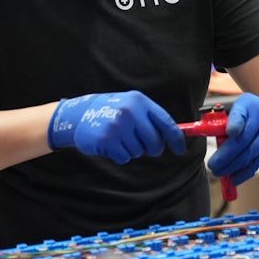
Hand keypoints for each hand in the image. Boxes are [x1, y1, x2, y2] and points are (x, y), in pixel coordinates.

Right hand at [47, 91, 184, 163]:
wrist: (79, 114)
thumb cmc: (111, 111)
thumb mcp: (132, 105)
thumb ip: (152, 118)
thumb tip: (176, 135)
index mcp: (139, 101)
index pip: (165, 122)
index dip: (175, 138)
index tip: (180, 149)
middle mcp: (130, 112)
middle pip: (154, 141)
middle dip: (152, 148)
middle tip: (144, 145)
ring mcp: (118, 126)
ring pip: (139, 151)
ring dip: (132, 149)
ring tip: (120, 138)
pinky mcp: (107, 140)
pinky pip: (125, 157)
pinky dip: (120, 155)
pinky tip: (111, 144)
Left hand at [207, 94, 258, 185]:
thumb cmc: (251, 113)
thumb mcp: (236, 107)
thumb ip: (220, 119)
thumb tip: (197, 131)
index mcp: (250, 106)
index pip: (241, 115)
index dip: (235, 124)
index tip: (229, 132)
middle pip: (244, 140)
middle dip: (227, 156)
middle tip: (213, 165)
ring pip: (251, 155)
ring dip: (233, 167)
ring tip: (219, 172)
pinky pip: (258, 163)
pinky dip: (244, 173)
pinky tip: (233, 178)